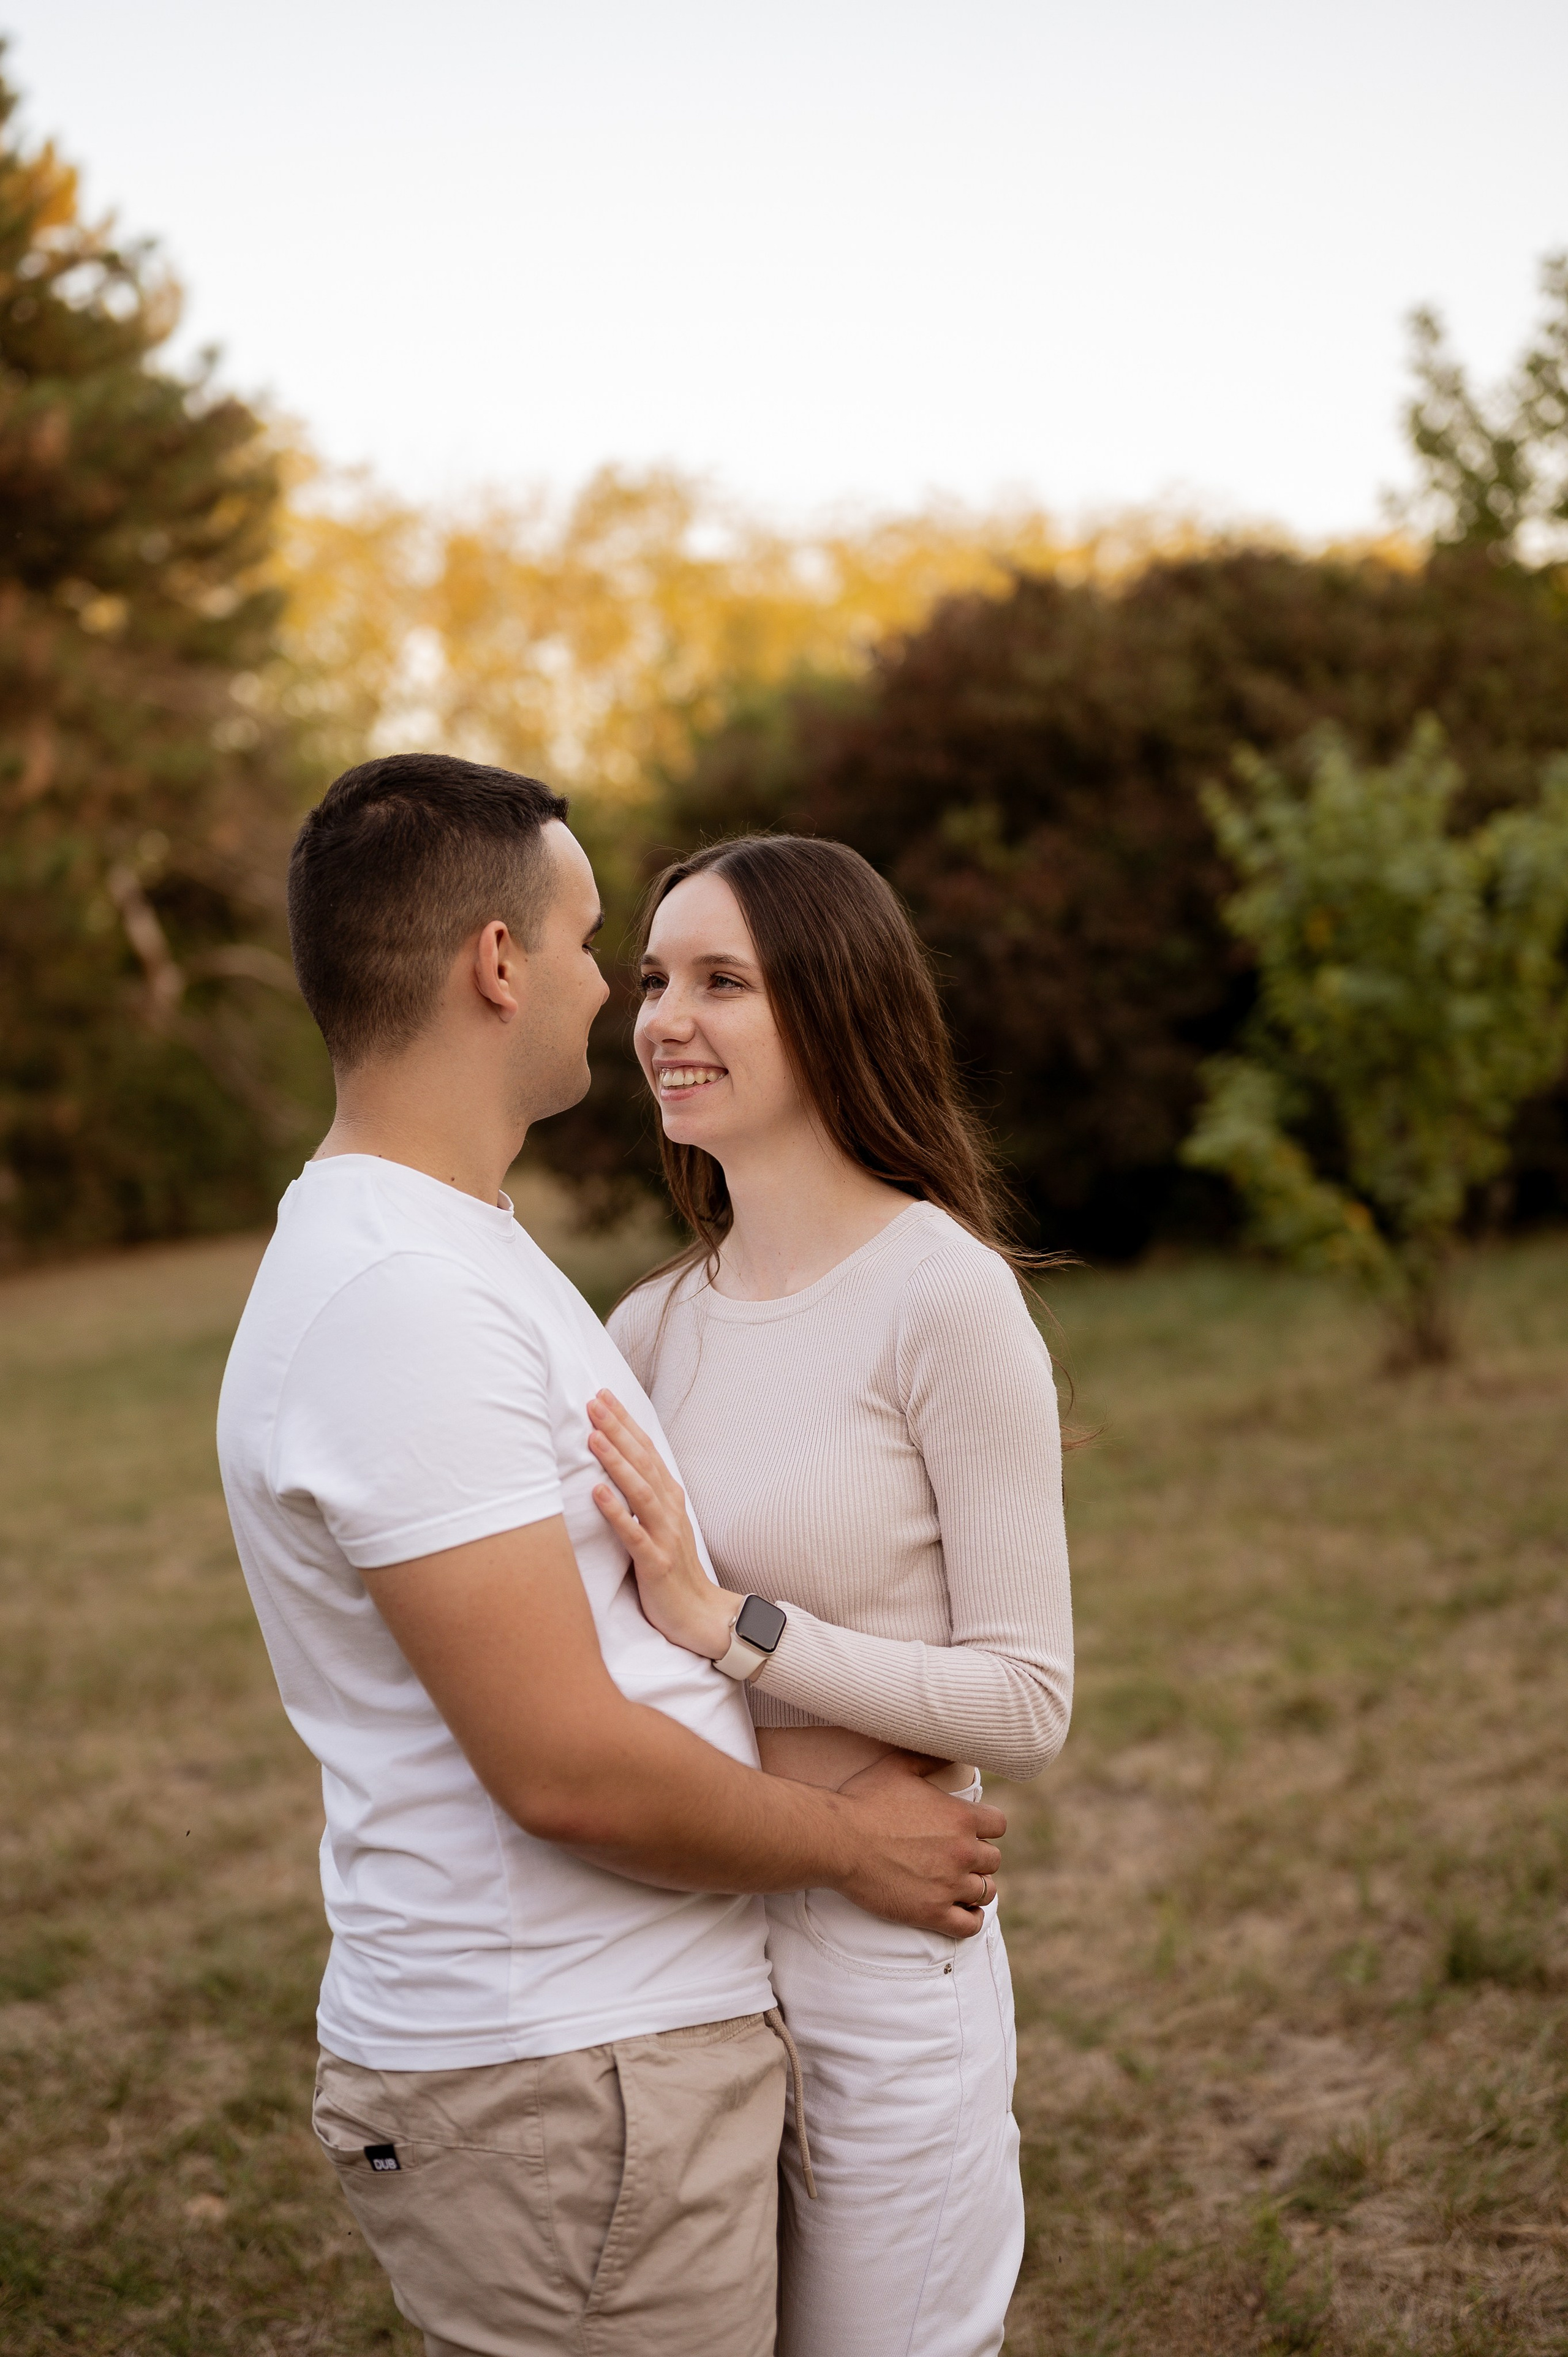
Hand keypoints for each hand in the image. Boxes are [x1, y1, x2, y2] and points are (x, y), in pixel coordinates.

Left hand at [587, 1391, 735, 1659]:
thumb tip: (621, 1465)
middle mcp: (669, 1511)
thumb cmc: (674, 1571)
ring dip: (616, 1462)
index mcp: (670, 1499)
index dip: (625, 1422)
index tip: (603, 1395)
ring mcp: (664, 1536)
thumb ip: (646, 1496)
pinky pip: (634, 1535)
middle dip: (617, 1430)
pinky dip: (616, 1512)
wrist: (702, 1616)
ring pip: (640, 1492)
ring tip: (594, 1436)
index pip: (646, 1451)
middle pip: (643, 1462)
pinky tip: (596, 1493)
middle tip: (593, 1401)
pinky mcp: (655, 1564)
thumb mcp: (662, 1526)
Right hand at [832, 1749, 1005, 1937]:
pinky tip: (962, 1911)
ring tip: (960, 1884)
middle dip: (978, 1858)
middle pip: (993, 1860)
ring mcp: (949, 1885)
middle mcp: (962, 1851)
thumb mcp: (898, 1766)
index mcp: (960, 1816)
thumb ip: (931, 1758)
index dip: (985, 1827)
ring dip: (976, 1888)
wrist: (837, 1841)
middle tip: (957, 1857)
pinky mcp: (932, 1912)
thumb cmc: (863, 1800)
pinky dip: (971, 1919)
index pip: (998, 1825)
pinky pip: (970, 1925)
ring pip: (986, 1892)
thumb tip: (953, 1750)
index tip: (970, 1830)